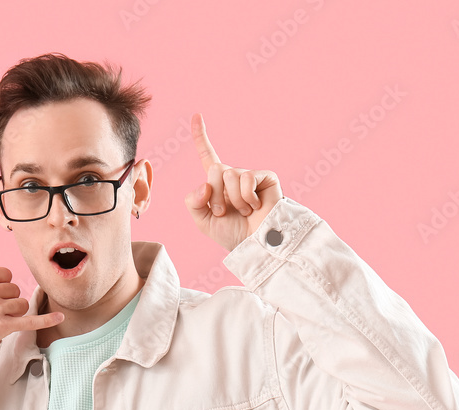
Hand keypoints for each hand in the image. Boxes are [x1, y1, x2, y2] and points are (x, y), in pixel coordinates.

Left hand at [184, 113, 283, 251]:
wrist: (255, 244)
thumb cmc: (231, 234)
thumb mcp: (202, 220)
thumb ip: (193, 201)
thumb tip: (205, 184)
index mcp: (217, 184)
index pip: (207, 155)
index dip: (201, 137)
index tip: (196, 116)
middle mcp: (233, 176)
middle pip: (214, 168)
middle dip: (215, 194)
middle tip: (224, 212)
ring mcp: (249, 175)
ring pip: (229, 174)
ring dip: (233, 199)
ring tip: (243, 212)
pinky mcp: (265, 177)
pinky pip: (247, 178)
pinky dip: (247, 197)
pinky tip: (256, 207)